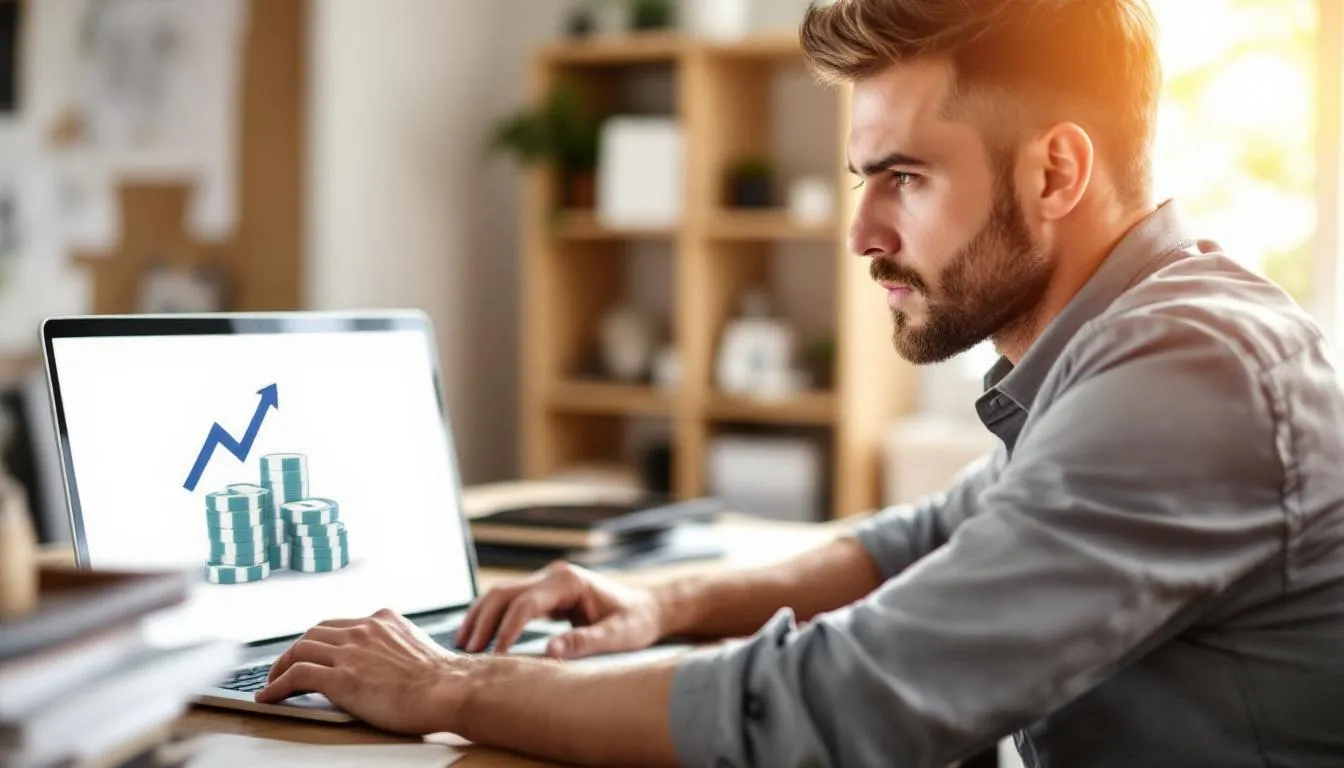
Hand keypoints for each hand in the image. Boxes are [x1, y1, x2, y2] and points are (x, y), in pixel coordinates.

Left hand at [256, 608, 466, 734]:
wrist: (450, 690)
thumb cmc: (442, 680)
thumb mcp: (417, 648)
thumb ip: (394, 647)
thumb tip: (386, 664)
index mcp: (383, 620)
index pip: (340, 623)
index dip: (321, 639)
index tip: (313, 652)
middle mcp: (364, 629)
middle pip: (315, 632)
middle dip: (297, 649)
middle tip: (286, 666)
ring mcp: (351, 652)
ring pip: (301, 649)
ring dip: (281, 666)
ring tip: (273, 682)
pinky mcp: (342, 678)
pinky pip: (297, 675)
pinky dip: (277, 685)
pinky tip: (269, 696)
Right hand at [456, 561, 664, 658]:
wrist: (650, 608)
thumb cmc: (637, 622)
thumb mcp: (618, 636)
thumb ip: (585, 642)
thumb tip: (550, 652)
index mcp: (568, 581)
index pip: (525, 603)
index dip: (507, 630)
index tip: (495, 657)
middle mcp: (553, 575)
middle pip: (504, 593)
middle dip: (483, 621)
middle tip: (466, 652)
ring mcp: (548, 580)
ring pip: (502, 594)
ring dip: (481, 617)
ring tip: (463, 646)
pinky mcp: (546, 591)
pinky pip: (511, 601)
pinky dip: (492, 617)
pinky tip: (480, 637)